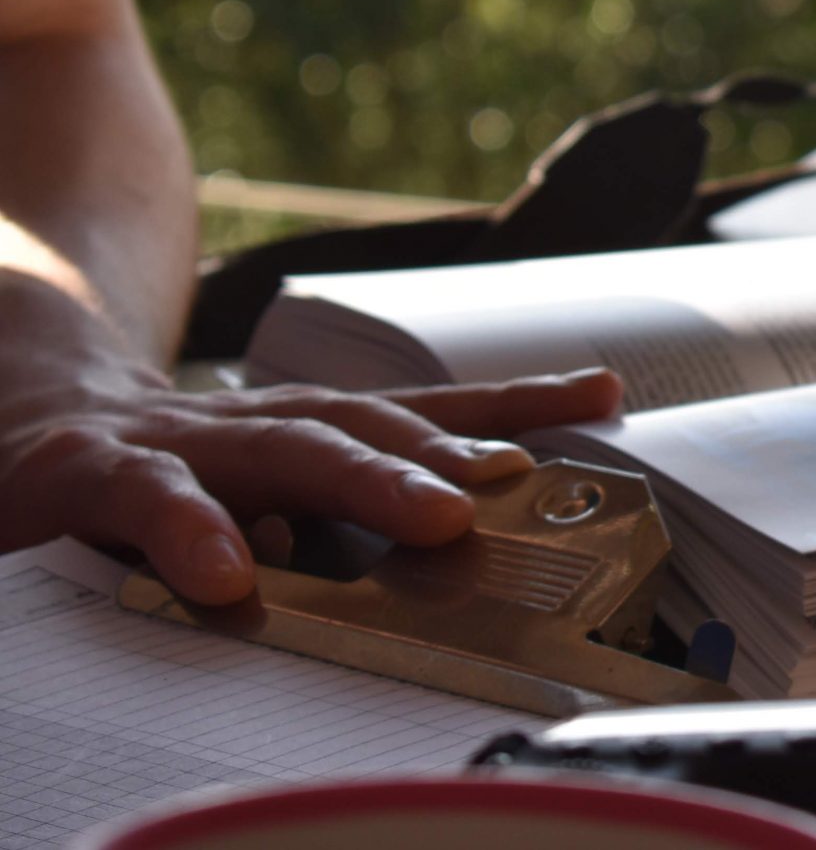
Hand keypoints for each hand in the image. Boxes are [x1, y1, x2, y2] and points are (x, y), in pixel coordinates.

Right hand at [0, 330, 621, 602]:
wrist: (16, 429)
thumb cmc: (161, 474)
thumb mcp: (262, 488)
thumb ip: (343, 514)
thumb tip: (456, 533)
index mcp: (307, 432)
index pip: (425, 412)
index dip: (515, 402)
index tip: (605, 394)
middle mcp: (261, 425)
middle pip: (369, 430)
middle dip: (452, 455)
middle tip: (516, 482)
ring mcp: (182, 443)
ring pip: (284, 452)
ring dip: (367, 480)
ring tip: (440, 514)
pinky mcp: (90, 476)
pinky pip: (146, 500)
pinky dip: (189, 530)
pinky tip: (228, 572)